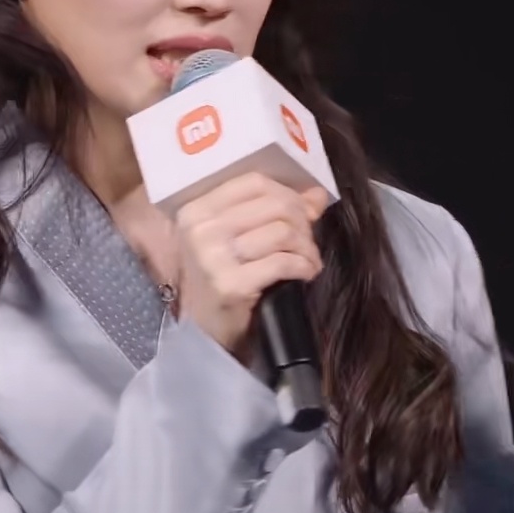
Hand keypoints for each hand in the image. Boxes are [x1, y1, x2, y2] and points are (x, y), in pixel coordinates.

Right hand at [174, 172, 330, 358]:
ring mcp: (213, 258)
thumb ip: (274, 211)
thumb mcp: (238, 237)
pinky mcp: (231, 285)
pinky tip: (306, 272)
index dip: (288, 192)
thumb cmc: (223, 277)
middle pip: (273, 205)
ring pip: (282, 232)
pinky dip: (304, 266)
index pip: (254, 182)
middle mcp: (200, 230)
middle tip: (308, 241)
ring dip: (306, 247)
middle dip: (302, 221)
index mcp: (197, 210)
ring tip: (308, 259)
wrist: (206, 330)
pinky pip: (283, 262)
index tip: (305, 209)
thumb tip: (316, 194)